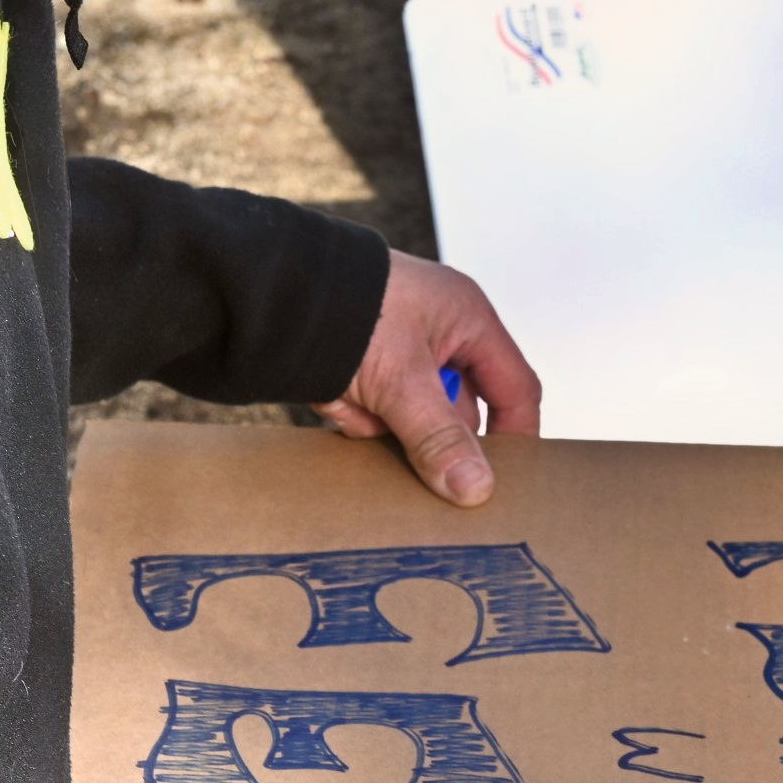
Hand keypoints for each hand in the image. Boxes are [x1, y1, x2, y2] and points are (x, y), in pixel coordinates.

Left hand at [322, 250, 541, 506]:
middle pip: (456, 411)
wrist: (266, 293)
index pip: (515, 388)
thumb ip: (440, 438)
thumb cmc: (346, 311)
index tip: (502, 479)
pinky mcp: (362, 363)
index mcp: (466, 318)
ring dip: (380, 423)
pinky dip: (353, 412)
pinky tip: (332, 396)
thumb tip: (477, 489)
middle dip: (425, 432)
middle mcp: (438, 332)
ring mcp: (399, 349)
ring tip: (352, 399)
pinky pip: (374, 411)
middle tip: (405, 446)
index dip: (515, 436)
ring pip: (411, 418)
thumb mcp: (402, 381)